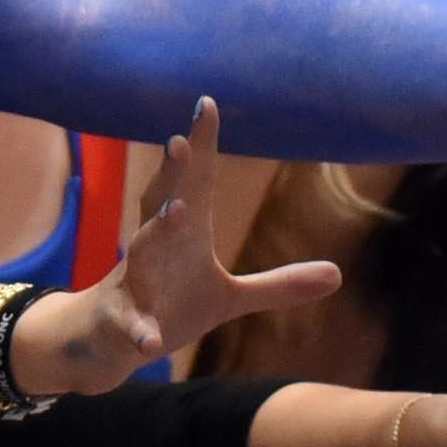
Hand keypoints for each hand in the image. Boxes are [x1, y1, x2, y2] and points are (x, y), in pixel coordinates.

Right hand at [14, 97, 344, 396]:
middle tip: (182, 140)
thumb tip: (339, 274)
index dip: (201, 144)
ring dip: (155, 231)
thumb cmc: (169, 304)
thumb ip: (278, 284)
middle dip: (172, 174)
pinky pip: (132, 325)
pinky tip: (149, 340)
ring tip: (175, 212)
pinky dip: (139, 330)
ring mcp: (136, 285)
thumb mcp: (229, 298)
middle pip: (161, 202)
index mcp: (182, 235)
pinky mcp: (125, 324)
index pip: (192, 182)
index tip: (208, 103)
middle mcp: (155, 249)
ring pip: (140, 251)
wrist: (107, 343)